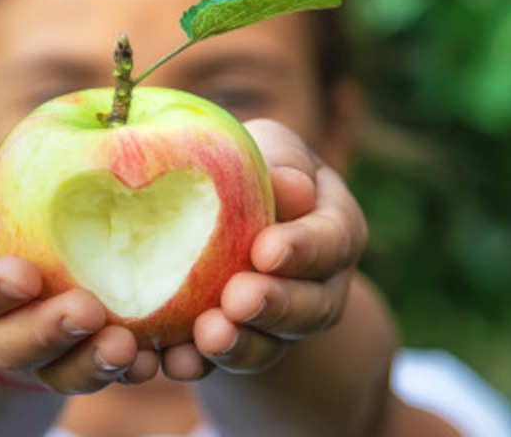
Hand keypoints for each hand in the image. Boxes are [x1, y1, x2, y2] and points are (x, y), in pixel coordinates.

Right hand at [0, 145, 159, 393]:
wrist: (20, 247)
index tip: (25, 277)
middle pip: (11, 345)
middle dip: (49, 333)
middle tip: (87, 312)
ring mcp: (41, 350)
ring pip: (61, 371)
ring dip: (93, 363)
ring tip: (126, 347)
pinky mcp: (84, 356)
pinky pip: (105, 372)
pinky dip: (133, 369)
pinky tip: (155, 360)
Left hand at [175, 119, 368, 374]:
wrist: (212, 208)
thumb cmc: (246, 165)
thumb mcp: (267, 148)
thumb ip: (279, 162)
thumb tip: (290, 187)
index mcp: (334, 226)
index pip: (333, 240)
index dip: (303, 248)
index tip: (266, 250)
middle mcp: (320, 284)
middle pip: (313, 306)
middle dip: (276, 305)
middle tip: (238, 299)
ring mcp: (282, 323)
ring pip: (273, 344)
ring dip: (242, 344)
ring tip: (208, 335)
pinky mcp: (240, 345)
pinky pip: (225, 363)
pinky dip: (201, 363)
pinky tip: (175, 360)